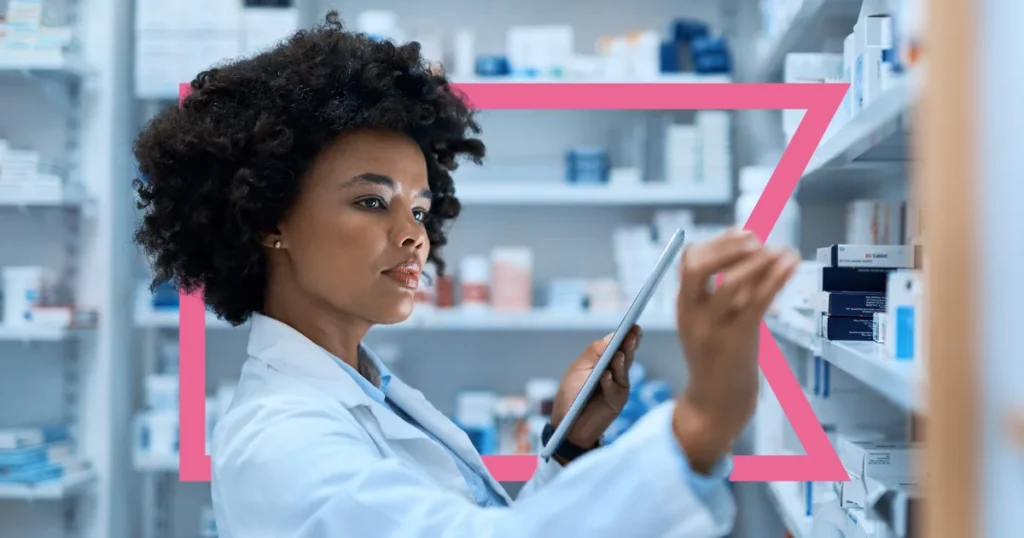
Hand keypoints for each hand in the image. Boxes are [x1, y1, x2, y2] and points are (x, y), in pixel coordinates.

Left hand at [550, 326, 642, 456]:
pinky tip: (606, 375)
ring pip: (623, 371)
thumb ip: (595, 352)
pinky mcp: (617, 402)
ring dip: (621, 361)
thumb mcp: (579, 369)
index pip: (619, 346)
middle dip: (629, 345)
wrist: (568, 425)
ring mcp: (618, 387)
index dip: (627, 336)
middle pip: (625, 356)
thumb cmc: (571, 394)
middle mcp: (615, 373)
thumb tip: (613, 335)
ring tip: (619, 352)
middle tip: (633, 334)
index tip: (633, 325)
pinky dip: (609, 382)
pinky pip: (614, 389)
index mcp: (605, 362)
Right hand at [671, 229, 799, 473]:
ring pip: (730, 282)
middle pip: (698, 266)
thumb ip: (721, 294)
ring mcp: (712, 329)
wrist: (714, 408)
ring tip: (782, 251)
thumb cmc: (719, 362)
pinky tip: (791, 264)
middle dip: (728, 246)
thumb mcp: (708, 324)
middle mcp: (692, 315)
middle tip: (757, 239)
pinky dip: (776, 277)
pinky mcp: (736, 342)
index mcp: (684, 307)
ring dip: (759, 260)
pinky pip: (757, 302)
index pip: (688, 260)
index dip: (717, 242)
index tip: (744, 233)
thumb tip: (748, 255)